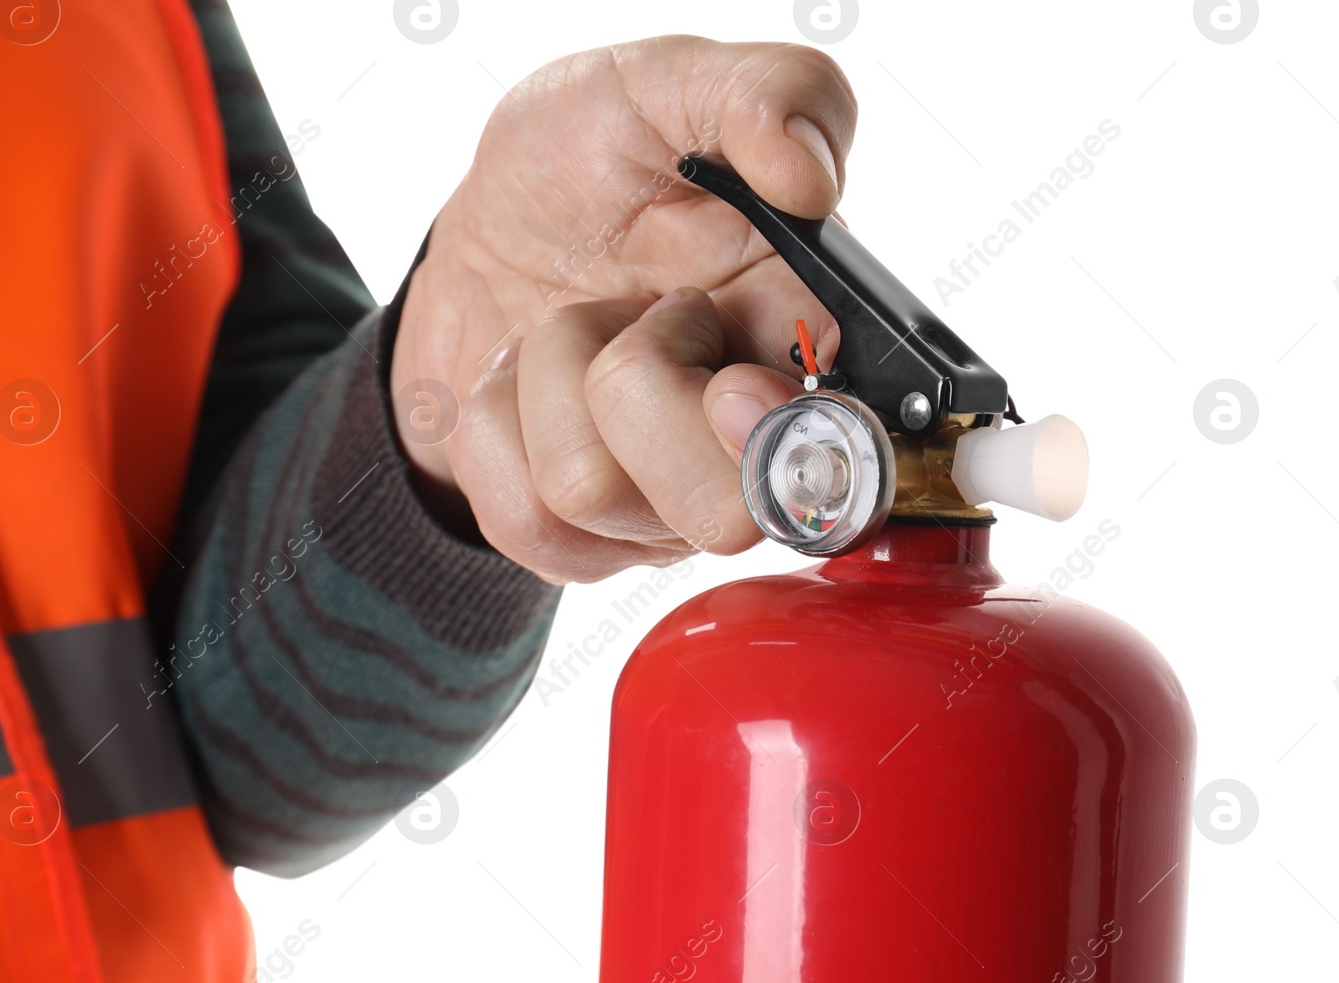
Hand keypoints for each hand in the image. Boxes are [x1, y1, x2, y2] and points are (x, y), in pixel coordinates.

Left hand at [390, 36, 856, 582]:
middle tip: (639, 315)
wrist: (487, 226)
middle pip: (719, 513)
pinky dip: (495, 424)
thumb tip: (808, 175)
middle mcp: (747, 449)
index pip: (851, 464)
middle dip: (635, 384)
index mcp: (812, 348)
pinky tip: (525, 382)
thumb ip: (770, 91)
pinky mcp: (578, 542)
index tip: (730, 375)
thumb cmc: (591, 165)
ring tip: (576, 325)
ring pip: (591, 494)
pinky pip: (521, 516)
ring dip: (550, 377)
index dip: (781, 435)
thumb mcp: (668, 84)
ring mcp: (660, 508)